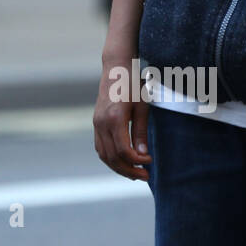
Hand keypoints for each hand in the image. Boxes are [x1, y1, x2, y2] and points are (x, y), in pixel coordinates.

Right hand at [92, 56, 151, 181]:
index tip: (149, 162)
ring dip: (118, 168)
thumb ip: (140, 132)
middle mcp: (102, 123)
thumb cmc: (133, 86)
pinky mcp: (96, 123)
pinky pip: (100, 147)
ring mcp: (96, 123)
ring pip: (103, 155)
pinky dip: (110, 159)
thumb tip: (142, 155)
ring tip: (134, 173)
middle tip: (145, 176)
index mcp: (115, 118)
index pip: (123, 150)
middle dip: (128, 170)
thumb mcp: (142, 108)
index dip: (137, 161)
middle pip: (112, 157)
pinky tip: (122, 162)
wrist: (116, 68)